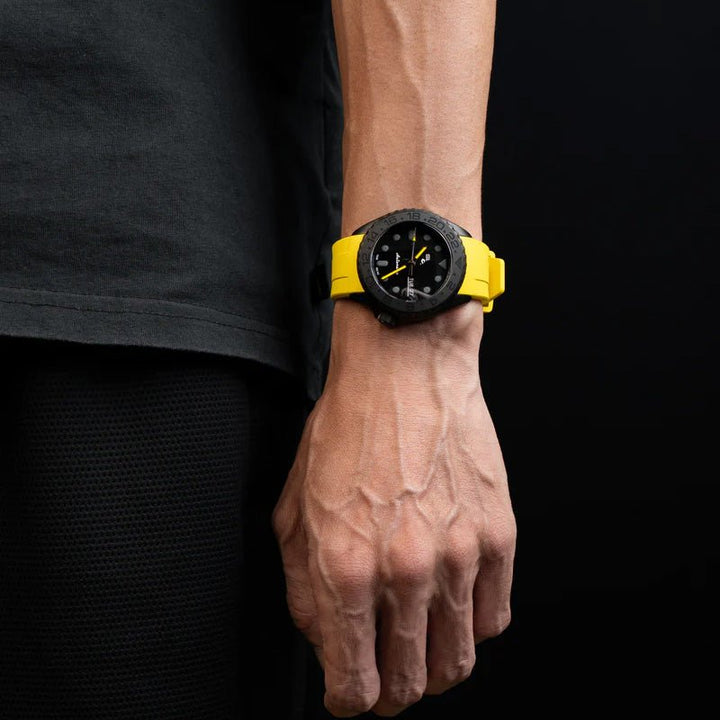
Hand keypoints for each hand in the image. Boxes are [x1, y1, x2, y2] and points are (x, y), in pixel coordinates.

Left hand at [272, 300, 515, 716]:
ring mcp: (459, 555)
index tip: (351, 692)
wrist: (403, 371)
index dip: (348, 699)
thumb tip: (327, 640)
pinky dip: (471, 629)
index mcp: (346, 567)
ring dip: (435, 669)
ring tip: (422, 650)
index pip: (354, 681)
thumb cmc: (346, 430)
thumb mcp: (295, 507)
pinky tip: (452, 608)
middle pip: (411, 683)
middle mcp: (405, 571)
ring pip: (458, 661)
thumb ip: (304, 587)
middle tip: (386, 679)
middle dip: (392, 694)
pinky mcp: (498, 536)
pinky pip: (493, 618)